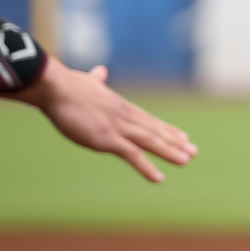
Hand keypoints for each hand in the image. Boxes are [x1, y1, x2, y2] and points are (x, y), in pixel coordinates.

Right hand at [7, 57, 196, 182]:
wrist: (56, 88)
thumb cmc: (66, 85)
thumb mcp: (87, 82)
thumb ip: (96, 80)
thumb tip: (100, 71)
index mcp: (120, 106)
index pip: (148, 120)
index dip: (165, 129)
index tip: (181, 135)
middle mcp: (124, 116)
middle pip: (154, 130)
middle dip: (174, 141)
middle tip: (193, 151)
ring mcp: (118, 127)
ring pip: (150, 141)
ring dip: (169, 152)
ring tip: (187, 160)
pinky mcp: (108, 138)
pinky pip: (132, 155)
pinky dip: (147, 167)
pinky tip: (159, 178)